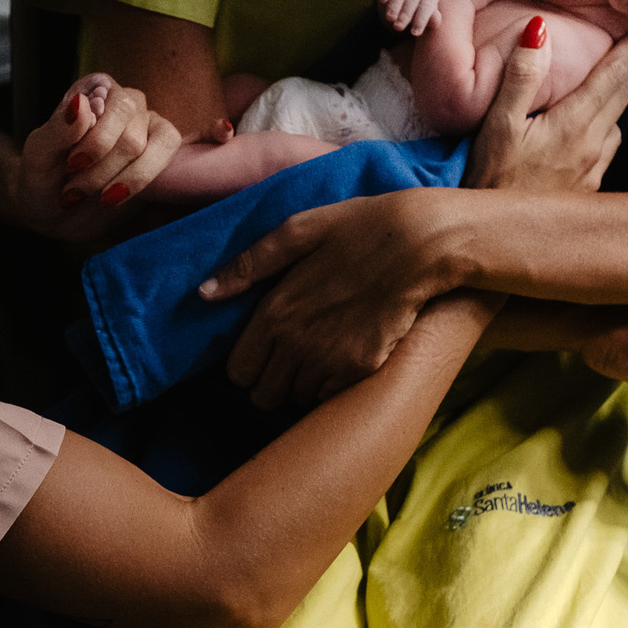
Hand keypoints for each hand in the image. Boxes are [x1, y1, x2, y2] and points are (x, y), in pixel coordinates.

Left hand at [16, 74, 180, 240]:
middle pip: (129, 133)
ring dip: (115, 179)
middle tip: (73, 188)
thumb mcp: (39, 154)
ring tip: (90, 195)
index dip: (94, 142)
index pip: (110, 103)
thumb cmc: (44, 176)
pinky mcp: (161, 150)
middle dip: (100, 169)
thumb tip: (84, 104)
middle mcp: (124, 100)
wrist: (54, 212)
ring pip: (146, 148)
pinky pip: (167, 154)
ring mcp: (146, 124)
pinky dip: (139, 180)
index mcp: (93, 89)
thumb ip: (59, 128)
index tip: (71, 166)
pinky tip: (114, 196)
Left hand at [199, 186, 453, 407]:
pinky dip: (332, 383)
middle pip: (263, 395)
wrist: (423, 243)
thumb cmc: (358, 228)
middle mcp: (298, 343)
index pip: (238, 372)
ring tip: (320, 349)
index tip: (262, 349)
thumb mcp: (298, 230)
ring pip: (296, 399)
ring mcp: (331, 360)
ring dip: (301, 381)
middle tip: (290, 353)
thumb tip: (203, 293)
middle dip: (270, 379)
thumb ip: (248, 265)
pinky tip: (344, 353)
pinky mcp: (362, 368)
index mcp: (275, 311)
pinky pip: (330, 397)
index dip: (246, 364)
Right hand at [377, 0, 441, 35]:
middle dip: (405, 13)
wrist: (401, 6)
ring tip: (390, 19)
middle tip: (399, 27)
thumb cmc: (416, 15)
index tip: (415, 33)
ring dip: (394, 5)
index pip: (427, 5)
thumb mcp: (425, 19)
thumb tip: (436, 19)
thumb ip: (431, 19)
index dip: (421, 19)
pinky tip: (383, 1)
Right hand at [467, 26, 627, 192]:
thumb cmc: (492, 181)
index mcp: (574, 124)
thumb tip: (539, 31)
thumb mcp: (498, 125)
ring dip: (622, 97)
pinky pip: (609, 148)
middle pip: (622, 96)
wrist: (499, 238)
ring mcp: (594, 169)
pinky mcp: (589, 188)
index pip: (611, 76)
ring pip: (618, 122)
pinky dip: (609, 127)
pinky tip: (597, 127)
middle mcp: (593, 145)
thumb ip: (521, 77)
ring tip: (619, 80)